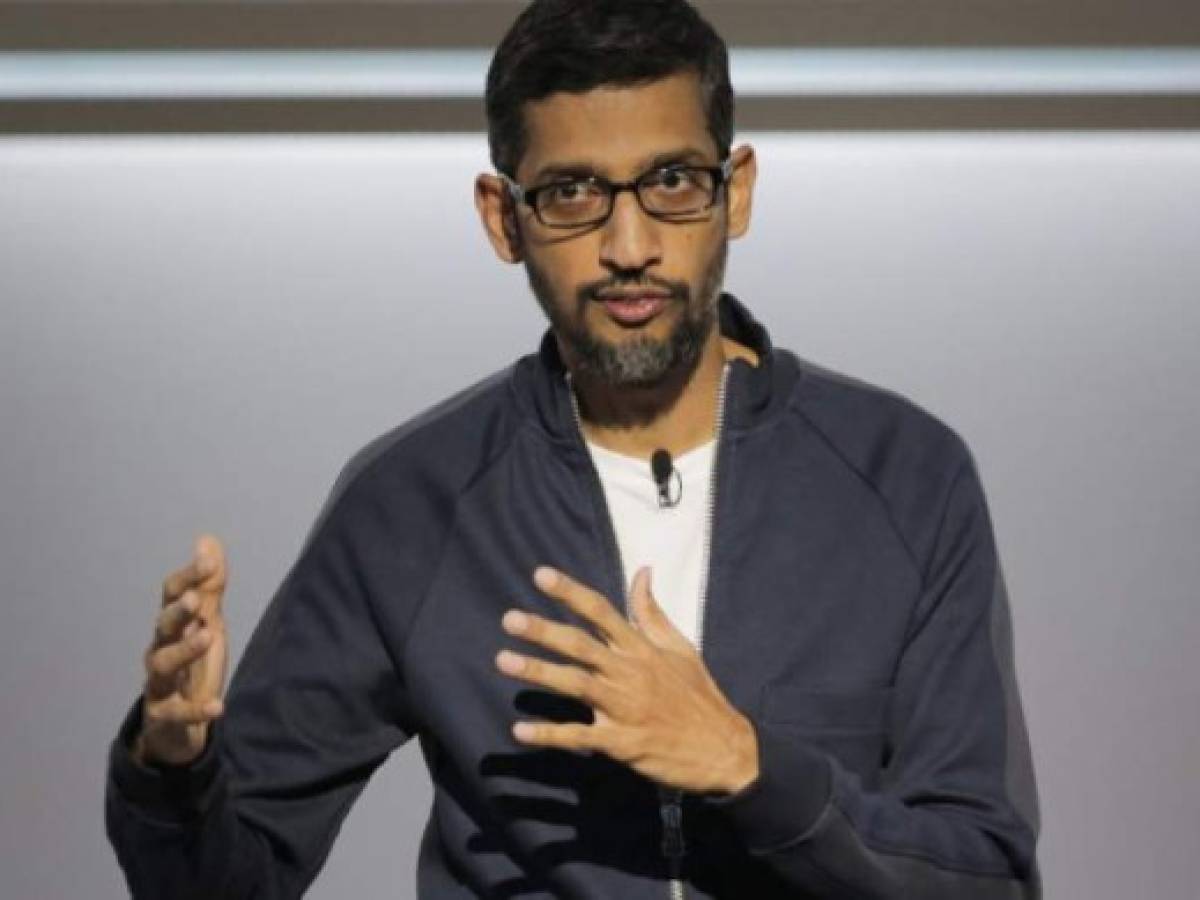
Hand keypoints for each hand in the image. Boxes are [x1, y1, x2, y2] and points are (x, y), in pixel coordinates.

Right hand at [135, 534, 229, 766]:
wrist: (179, 725)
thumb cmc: (193, 664)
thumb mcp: (208, 621)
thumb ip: (210, 585)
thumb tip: (207, 539)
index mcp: (172, 626)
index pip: (173, 595)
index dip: (189, 577)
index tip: (208, 560)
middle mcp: (161, 650)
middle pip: (163, 626)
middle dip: (178, 612)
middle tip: (196, 599)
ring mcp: (160, 683)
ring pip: (163, 665)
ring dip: (184, 650)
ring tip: (208, 636)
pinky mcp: (165, 715)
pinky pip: (178, 713)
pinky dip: (196, 710)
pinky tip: (218, 706)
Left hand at [495, 565, 758, 795]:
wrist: (725, 749)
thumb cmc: (698, 695)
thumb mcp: (680, 647)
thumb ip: (652, 612)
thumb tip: (642, 571)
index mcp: (642, 649)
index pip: (602, 611)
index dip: (571, 591)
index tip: (540, 575)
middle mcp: (631, 673)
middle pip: (582, 645)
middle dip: (544, 631)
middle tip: (509, 619)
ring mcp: (627, 708)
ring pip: (577, 684)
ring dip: (540, 673)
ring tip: (504, 661)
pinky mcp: (624, 743)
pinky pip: (582, 736)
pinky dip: (551, 735)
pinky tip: (521, 732)